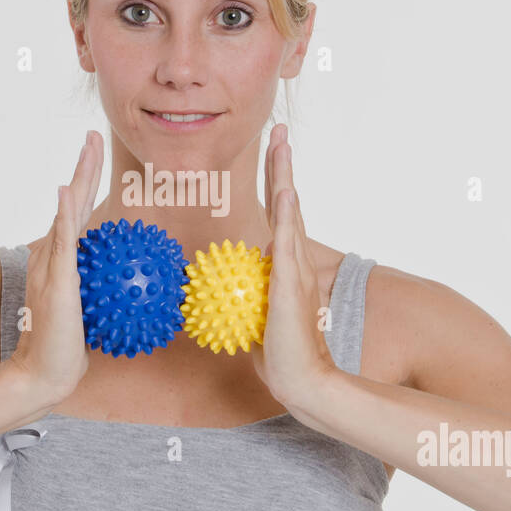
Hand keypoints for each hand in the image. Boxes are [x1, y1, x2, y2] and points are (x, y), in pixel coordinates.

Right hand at [7, 130, 103, 403]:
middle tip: (92, 134)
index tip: (97, 155)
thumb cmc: (68, 345)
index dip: (87, 182)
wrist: (47, 370)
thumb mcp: (91, 312)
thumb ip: (102, 291)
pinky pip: (60, 240)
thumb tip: (132, 284)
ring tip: (85, 148)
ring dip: (77, 177)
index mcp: (63, 258)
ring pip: (67, 211)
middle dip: (83, 165)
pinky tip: (63, 193)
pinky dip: (61, 215)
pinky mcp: (52, 276)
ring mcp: (51, 262)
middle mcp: (53, 253)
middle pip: (71, 200)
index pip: (79, 212)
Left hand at [252, 124, 337, 407]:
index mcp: (284, 265)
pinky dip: (287, 216)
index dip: (273, 185)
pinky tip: (285, 194)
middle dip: (283, 166)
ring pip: (290, 213)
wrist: (302, 379)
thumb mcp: (250, 316)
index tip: (270, 155)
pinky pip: (288, 243)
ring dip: (285, 177)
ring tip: (282, 144)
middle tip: (280, 131)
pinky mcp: (292, 283)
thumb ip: (237, 296)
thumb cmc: (275, 353)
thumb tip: (208, 288)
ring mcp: (296, 269)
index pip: (277, 216)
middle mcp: (294, 260)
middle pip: (287, 202)